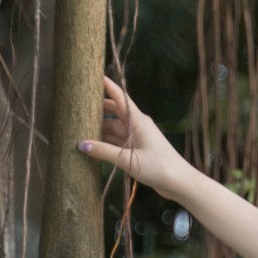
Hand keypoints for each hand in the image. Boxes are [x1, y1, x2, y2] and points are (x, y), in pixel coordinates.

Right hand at [77, 75, 187, 200]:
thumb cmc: (158, 167)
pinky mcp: (137, 149)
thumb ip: (104, 151)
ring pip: (114, 127)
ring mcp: (137, 137)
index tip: (95, 75)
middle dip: (98, 108)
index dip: (108, 85)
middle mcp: (137, 125)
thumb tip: (81, 144)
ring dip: (100, 127)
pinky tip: (93, 144)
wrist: (179, 182)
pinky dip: (106, 141)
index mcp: (138, 121)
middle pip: (114, 111)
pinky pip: (118, 141)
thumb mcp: (128, 160)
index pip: (120, 97)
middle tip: (78, 104)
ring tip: (79, 126)